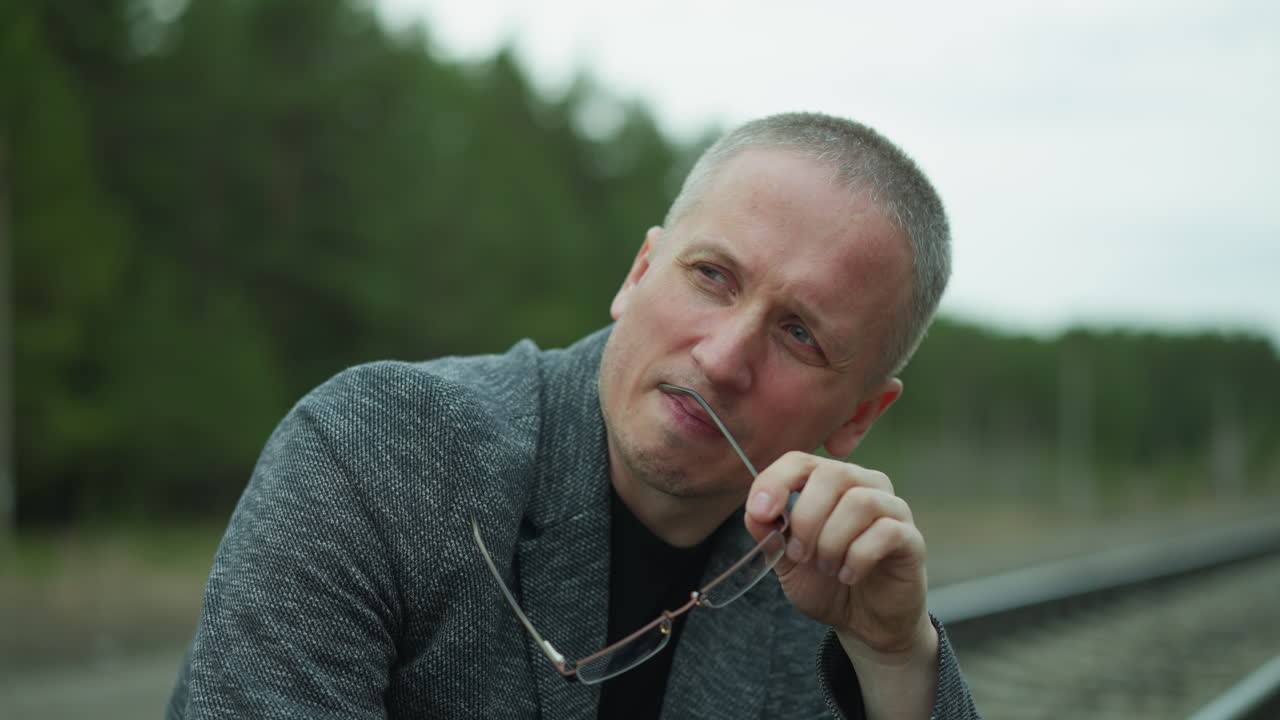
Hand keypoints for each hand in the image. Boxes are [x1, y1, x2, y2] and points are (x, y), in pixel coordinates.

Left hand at [744, 451, 931, 655]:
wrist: (864, 623)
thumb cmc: (826, 583)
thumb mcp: (785, 560)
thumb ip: (769, 533)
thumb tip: (755, 511)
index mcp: (829, 484)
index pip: (800, 461)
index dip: (775, 481)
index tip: (761, 513)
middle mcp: (864, 485)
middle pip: (832, 474)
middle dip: (807, 517)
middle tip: (798, 554)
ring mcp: (891, 509)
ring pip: (859, 502)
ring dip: (832, 541)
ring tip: (826, 568)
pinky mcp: (911, 538)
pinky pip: (886, 531)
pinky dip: (858, 557)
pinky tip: (848, 575)